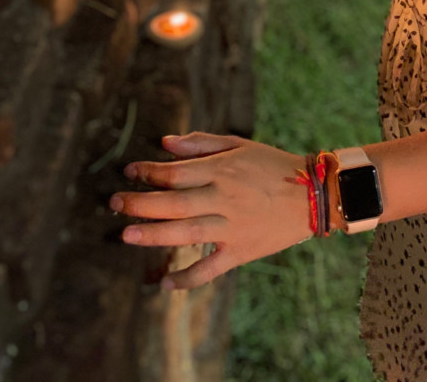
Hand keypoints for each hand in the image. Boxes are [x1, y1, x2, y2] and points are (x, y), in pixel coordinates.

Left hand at [110, 132, 311, 289]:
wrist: (312, 195)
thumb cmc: (271, 165)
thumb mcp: (239, 145)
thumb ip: (200, 143)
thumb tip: (164, 142)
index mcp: (222, 170)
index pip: (176, 172)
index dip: (149, 171)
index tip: (130, 171)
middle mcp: (223, 197)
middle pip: (174, 202)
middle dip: (140, 203)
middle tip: (114, 203)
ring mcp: (231, 227)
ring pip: (186, 233)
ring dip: (154, 235)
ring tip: (126, 236)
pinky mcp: (241, 251)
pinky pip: (209, 269)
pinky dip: (187, 279)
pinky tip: (164, 283)